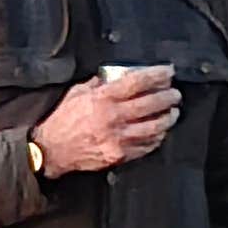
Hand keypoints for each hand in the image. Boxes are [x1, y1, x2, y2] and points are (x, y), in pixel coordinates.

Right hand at [34, 68, 177, 176]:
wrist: (52, 150)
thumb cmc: (62, 120)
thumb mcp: (76, 94)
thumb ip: (97, 85)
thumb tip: (112, 77)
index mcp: (103, 99)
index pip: (137, 82)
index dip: (157, 75)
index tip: (168, 72)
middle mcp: (113, 118)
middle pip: (151, 104)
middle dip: (168, 97)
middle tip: (175, 94)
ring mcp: (118, 138)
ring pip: (154, 127)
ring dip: (168, 118)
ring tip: (173, 112)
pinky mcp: (119, 155)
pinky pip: (146, 146)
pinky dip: (157, 138)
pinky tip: (160, 132)